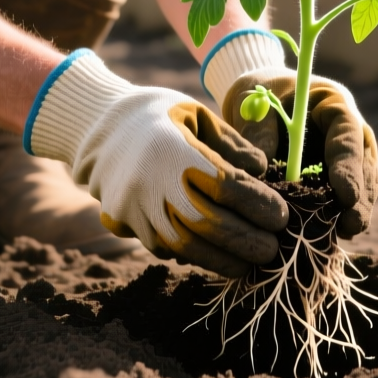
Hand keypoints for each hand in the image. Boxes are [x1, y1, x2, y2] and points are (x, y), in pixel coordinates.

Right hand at [25, 50, 287, 276]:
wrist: (96, 124)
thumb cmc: (158, 115)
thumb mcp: (197, 114)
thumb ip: (232, 143)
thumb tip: (263, 172)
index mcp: (175, 148)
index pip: (227, 186)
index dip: (259, 206)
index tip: (281, 216)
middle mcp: (151, 180)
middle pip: (208, 224)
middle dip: (246, 242)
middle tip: (272, 250)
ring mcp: (133, 205)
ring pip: (184, 246)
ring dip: (221, 259)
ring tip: (248, 263)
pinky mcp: (121, 222)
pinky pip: (161, 247)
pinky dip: (192, 255)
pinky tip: (214, 254)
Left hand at [202, 31, 377, 236]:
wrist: (263, 98)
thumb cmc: (262, 94)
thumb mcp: (255, 103)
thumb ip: (259, 131)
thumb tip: (261, 172)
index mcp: (335, 105)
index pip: (348, 137)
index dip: (349, 167)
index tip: (345, 196)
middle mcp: (350, 132)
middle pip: (364, 166)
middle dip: (360, 198)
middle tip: (351, 225)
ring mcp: (347, 156)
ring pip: (361, 186)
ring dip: (353, 211)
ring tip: (343, 235)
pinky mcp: (336, 176)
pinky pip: (343, 198)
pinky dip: (337, 215)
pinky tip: (329, 235)